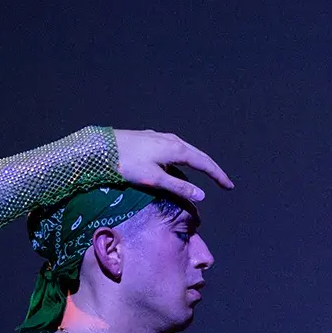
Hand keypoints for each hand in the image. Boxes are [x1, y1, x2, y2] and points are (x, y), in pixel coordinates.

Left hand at [114, 130, 234, 202]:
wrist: (102, 146)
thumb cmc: (127, 164)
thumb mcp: (154, 179)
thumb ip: (178, 187)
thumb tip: (202, 195)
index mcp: (177, 150)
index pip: (205, 163)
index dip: (218, 176)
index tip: (229, 186)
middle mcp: (173, 140)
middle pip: (199, 155)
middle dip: (212, 169)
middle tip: (223, 182)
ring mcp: (162, 137)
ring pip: (187, 151)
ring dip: (198, 163)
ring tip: (204, 174)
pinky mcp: (151, 138)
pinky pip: (175, 149)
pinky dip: (184, 159)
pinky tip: (177, 165)